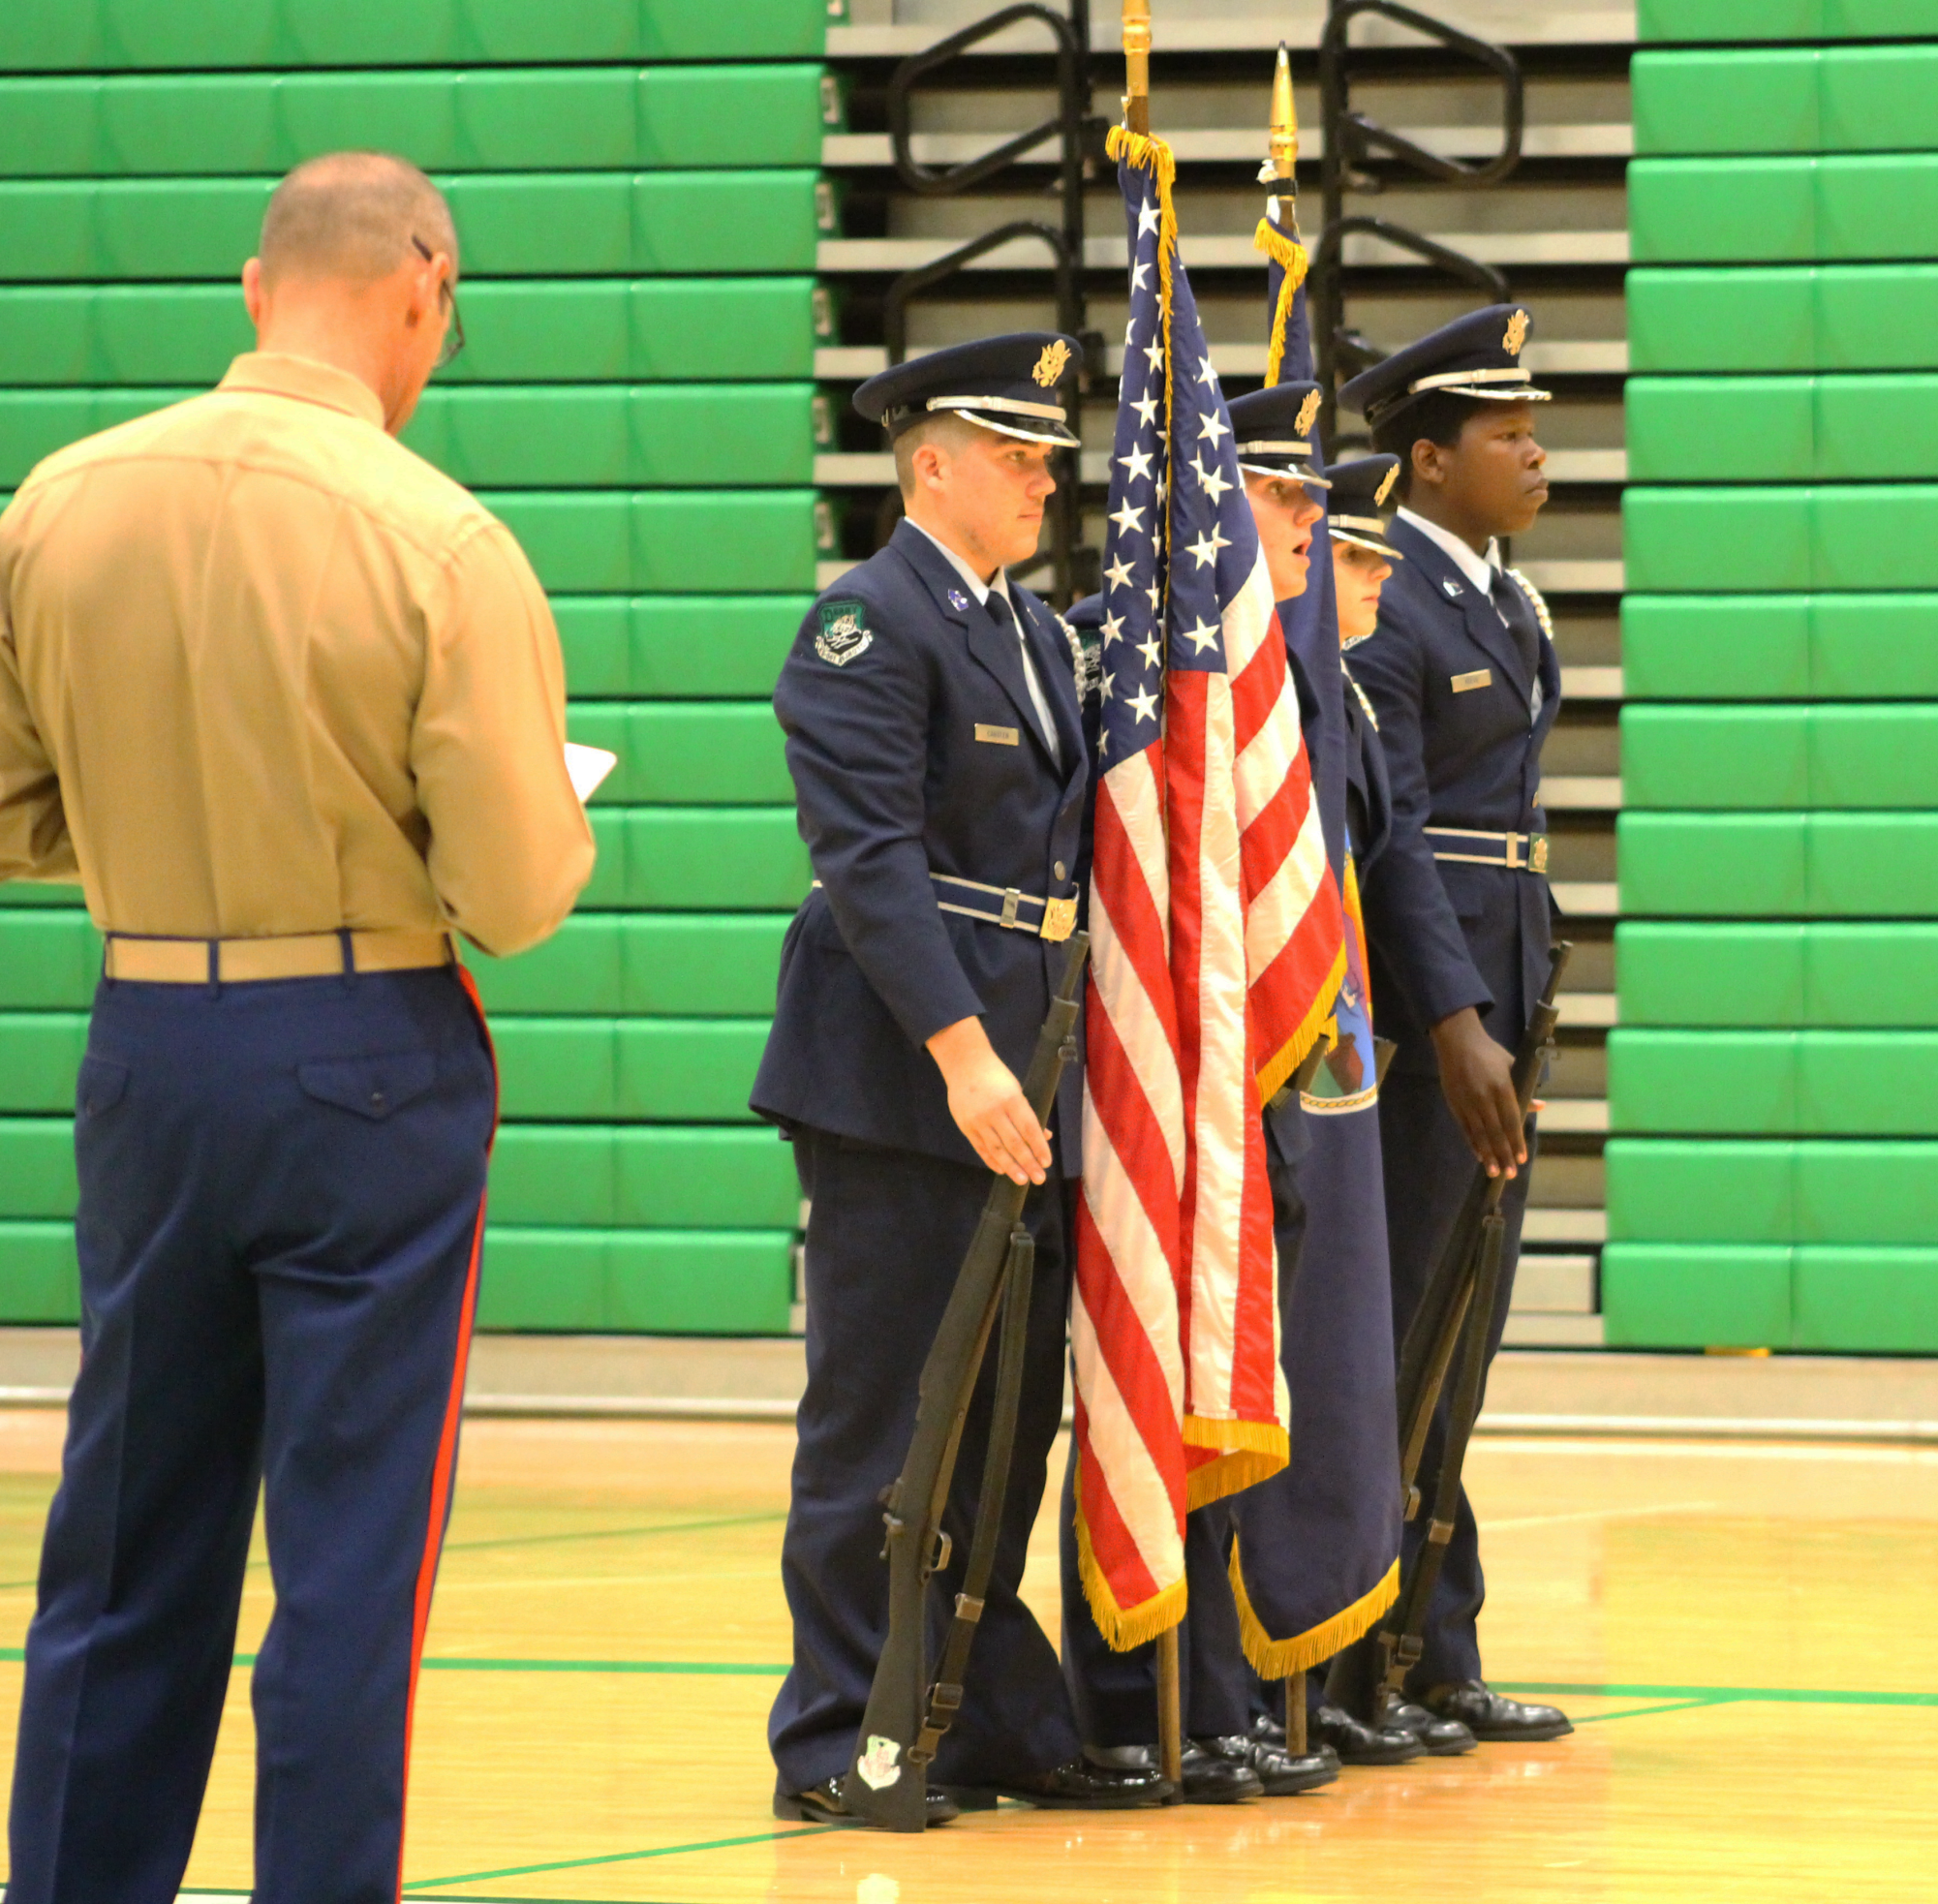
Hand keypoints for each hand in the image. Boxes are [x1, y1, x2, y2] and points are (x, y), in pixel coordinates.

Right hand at [926, 1016, 1052, 1185]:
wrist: (965, 1065)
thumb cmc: (997, 1077)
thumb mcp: (1017, 1091)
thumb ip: (1028, 1114)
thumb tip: (1044, 1136)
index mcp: (1012, 1100)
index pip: (1029, 1129)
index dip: (1039, 1147)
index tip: (1047, 1162)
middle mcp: (995, 1112)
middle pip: (1014, 1143)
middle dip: (1028, 1163)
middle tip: (1039, 1178)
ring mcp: (978, 1120)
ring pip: (997, 1149)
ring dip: (1011, 1167)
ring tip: (1022, 1180)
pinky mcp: (965, 1126)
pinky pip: (981, 1148)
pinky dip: (991, 1160)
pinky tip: (1002, 1170)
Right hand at [1429, 1006, 1525, 1179]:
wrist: (1457, 1041)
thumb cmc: (1489, 1053)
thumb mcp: (1511, 1066)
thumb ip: (1523, 1089)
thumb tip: (1540, 1106)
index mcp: (1502, 1086)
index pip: (1511, 1120)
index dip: (1516, 1140)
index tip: (1521, 1158)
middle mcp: (1484, 1096)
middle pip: (1495, 1132)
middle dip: (1503, 1154)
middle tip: (1510, 1173)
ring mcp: (1467, 1101)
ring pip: (1478, 1133)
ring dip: (1487, 1154)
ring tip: (1494, 1172)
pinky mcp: (1454, 1103)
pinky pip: (1464, 1128)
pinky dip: (1472, 1143)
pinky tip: (1479, 1156)